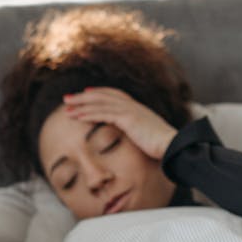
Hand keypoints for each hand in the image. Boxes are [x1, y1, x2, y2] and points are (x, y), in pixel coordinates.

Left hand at [63, 87, 177, 159]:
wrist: (174, 147)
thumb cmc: (165, 148)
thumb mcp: (150, 139)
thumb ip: (141, 136)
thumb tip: (139, 142)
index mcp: (139, 110)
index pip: (116, 95)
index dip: (99, 93)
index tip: (85, 93)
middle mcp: (134, 106)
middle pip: (104, 96)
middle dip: (83, 97)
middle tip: (67, 99)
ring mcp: (131, 111)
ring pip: (100, 103)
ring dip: (81, 105)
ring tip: (66, 107)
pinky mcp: (128, 119)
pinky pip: (103, 114)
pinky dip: (88, 114)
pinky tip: (76, 116)